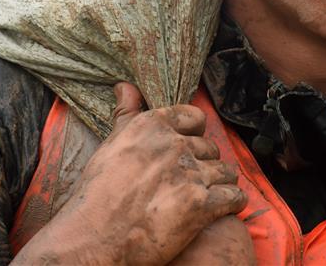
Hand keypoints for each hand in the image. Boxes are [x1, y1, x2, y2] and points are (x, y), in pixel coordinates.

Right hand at [14, 83, 247, 264]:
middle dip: (204, 165)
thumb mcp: (111, 144)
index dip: (194, 135)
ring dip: (219, 184)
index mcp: (153, 125)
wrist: (91, 240)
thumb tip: (125, 85)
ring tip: (205, 196)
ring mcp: (190, 174)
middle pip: (210, 147)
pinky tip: (220, 209)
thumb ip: (126, 113)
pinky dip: (231, 203)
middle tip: (188, 182)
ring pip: (226, 171)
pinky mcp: (201, 205)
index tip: (186, 151)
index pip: (196, 118)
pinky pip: (233, 197)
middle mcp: (174, 145)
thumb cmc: (97, 194)